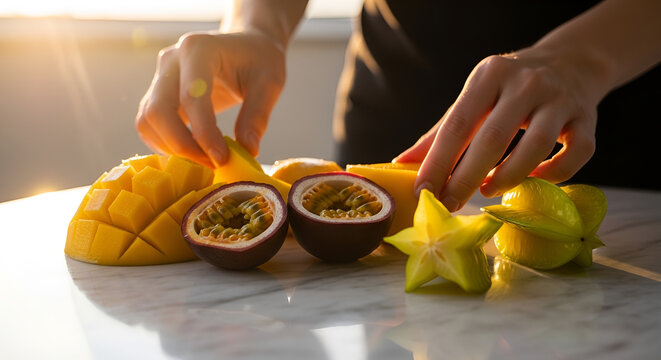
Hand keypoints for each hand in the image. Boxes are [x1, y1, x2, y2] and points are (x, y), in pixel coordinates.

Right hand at [135, 30, 285, 167]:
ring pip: (147, 122)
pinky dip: (167, 146)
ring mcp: (160, 77)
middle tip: (212, 165)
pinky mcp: (157, 95)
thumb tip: (248, 151)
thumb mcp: (270, 83)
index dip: (203, 133)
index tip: (221, 159)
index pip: (191, 96)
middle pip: (158, 111)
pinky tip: (194, 154)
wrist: (247, 46)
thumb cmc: (260, 60)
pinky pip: (150, 126)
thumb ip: (258, 115)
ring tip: (205, 162)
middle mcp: (171, 60)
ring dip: (171, 149)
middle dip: (182, 146)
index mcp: (198, 49)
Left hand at [395, 49, 601, 210]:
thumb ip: (441, 132)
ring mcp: (560, 100)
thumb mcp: (474, 98)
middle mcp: (525, 83)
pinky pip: (576, 154)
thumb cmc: (508, 89)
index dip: (437, 161)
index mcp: (489, 75)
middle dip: (465, 178)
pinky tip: (535, 180)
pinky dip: (555, 174)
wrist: (570, 62)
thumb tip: (402, 163)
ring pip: (536, 147)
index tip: (422, 191)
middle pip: (493, 139)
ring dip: (508, 177)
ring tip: (487, 191)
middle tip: (449, 204)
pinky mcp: (588, 118)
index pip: (458, 123)